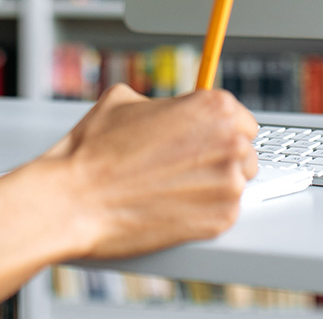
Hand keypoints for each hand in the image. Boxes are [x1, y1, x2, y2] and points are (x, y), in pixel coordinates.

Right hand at [51, 83, 258, 258]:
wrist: (77, 200)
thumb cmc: (95, 152)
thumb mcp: (125, 100)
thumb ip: (162, 103)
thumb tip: (169, 110)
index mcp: (213, 107)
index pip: (240, 117)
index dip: (218, 128)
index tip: (205, 138)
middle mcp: (228, 142)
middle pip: (244, 149)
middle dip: (219, 155)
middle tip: (186, 164)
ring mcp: (228, 184)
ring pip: (238, 182)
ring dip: (215, 184)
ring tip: (175, 186)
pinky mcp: (221, 221)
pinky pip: (225, 212)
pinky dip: (205, 211)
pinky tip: (174, 205)